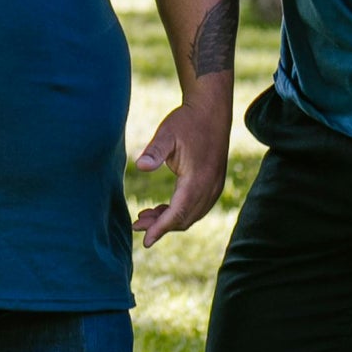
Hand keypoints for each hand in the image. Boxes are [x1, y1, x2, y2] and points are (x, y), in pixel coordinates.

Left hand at [131, 102, 229, 247]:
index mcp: (198, 179)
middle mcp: (210, 187)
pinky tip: (162, 208)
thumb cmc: (186, 121)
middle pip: (185, 218)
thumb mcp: (166, 134)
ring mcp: (215, 187)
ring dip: (170, 220)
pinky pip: (197, 207)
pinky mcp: (214, 184)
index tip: (145, 241)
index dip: (160, 228)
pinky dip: (180, 212)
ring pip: (191, 215)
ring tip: (145, 217)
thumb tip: (140, 166)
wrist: (211, 111)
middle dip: (161, 226)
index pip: (178, 213)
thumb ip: (154, 151)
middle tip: (137, 225)